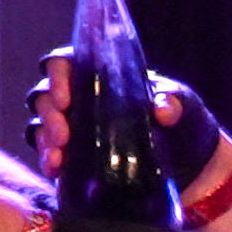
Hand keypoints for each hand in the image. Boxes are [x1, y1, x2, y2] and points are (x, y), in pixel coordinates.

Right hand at [26, 52, 229, 188]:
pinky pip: (49, 155)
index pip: (63, 62)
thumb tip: (162, 110)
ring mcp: (74, 131)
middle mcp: (80, 100)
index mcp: (100, 76)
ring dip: (45, 137)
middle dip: (49, 111)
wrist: (191, 167)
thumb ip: (175, 101)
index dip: (57, 73)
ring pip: (40, 125)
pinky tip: (56, 168)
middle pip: (44, 95)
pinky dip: (49, 160)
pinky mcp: (74, 161)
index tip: (66, 95)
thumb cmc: (184, 123)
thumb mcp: (185, 107)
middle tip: (64, 133)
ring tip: (60, 153)